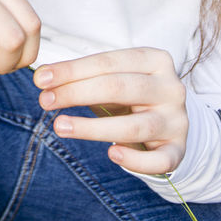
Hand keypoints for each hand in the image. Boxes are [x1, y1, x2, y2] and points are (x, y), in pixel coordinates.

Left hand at [33, 47, 187, 175]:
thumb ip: (83, 78)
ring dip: (93, 128)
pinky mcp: (179, 150)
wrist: (169, 123)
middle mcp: (171, 88)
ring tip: (60, 126)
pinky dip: (135, 160)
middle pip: (120, 88)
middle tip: (44, 101)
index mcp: (156, 60)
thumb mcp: (113, 80)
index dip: (73, 70)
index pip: (109, 61)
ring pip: (135, 125)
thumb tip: (43, 79)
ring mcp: (177, 120)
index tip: (41, 79)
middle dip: (77, 93)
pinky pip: (159, 160)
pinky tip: (112, 155)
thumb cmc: (132, 97)